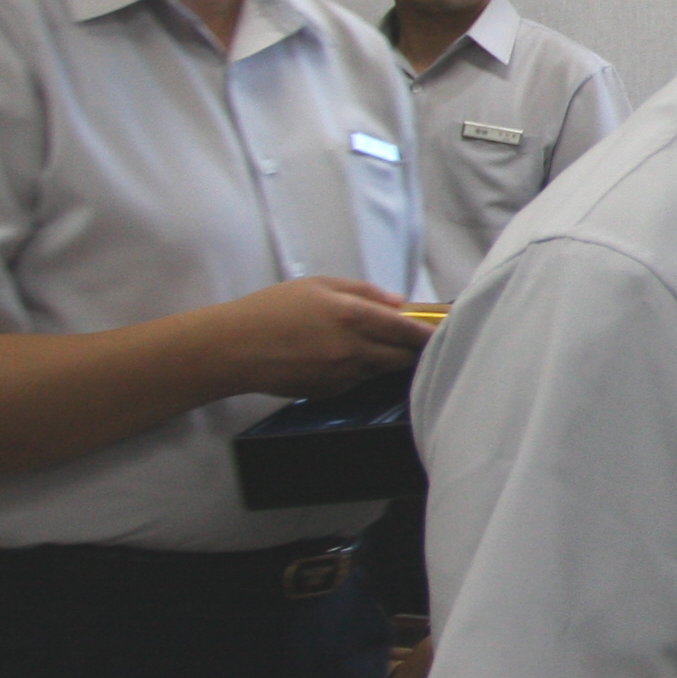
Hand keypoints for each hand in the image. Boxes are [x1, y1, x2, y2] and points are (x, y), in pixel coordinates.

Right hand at [207, 276, 429, 397]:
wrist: (233, 348)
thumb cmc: (272, 309)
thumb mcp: (318, 285)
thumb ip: (364, 291)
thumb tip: (399, 303)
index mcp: (353, 316)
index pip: (408, 330)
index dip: (430, 333)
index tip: (443, 331)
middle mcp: (353, 349)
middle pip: (403, 356)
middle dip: (413, 348)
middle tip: (413, 338)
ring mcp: (342, 374)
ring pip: (382, 370)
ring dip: (386, 358)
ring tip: (366, 342)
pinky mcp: (330, 392)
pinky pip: (358, 381)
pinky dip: (360, 370)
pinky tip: (338, 357)